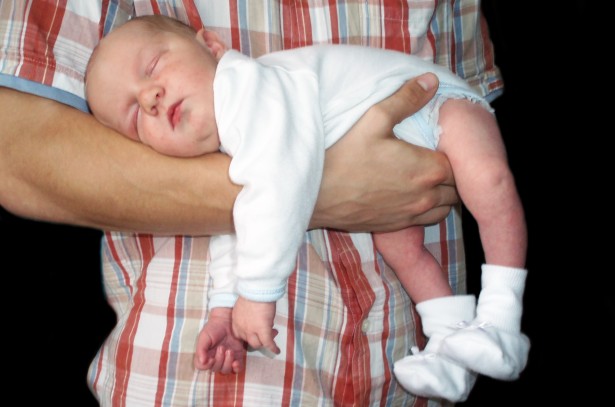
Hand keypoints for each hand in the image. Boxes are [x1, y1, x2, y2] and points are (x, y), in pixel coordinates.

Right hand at [194, 308, 245, 373]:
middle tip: (222, 347)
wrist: (228, 320)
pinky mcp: (237, 358)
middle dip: (219, 359)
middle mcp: (215, 359)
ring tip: (230, 350)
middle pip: (215, 369)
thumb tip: (202, 362)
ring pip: (225, 370)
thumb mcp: (205, 336)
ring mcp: (226, 359)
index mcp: (205, 354)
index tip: (211, 358)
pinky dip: (236, 368)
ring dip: (227, 362)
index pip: (202, 367)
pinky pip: (237, 369)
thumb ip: (201, 349)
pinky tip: (236, 362)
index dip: (206, 366)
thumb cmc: (214, 327)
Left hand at [232, 297, 279, 354]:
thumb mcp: (245, 305)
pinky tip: (277, 351)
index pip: (240, 335)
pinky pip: (268, 343)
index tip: (255, 332)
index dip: (248, 335)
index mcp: (236, 321)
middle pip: (248, 341)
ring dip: (265, 342)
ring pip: (257, 344)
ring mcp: (251, 330)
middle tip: (267, 332)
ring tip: (272, 336)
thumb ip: (248, 314)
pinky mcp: (262, 330)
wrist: (257, 289)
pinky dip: (273, 348)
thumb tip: (257, 318)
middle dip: (258, 338)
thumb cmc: (253, 292)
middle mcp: (241, 328)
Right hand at [311, 73, 457, 231]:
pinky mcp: (397, 226)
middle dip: (453, 173)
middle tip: (437, 157)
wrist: (316, 194)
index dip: (456, 152)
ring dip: (443, 193)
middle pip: (457, 187)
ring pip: (445, 207)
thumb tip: (431, 81)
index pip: (461, 164)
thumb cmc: (344, 155)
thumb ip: (407, 99)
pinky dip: (427, 208)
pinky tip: (411, 194)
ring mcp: (412, 214)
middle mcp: (426, 196)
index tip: (443, 142)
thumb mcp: (374, 117)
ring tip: (427, 177)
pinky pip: (427, 221)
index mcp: (428, 168)